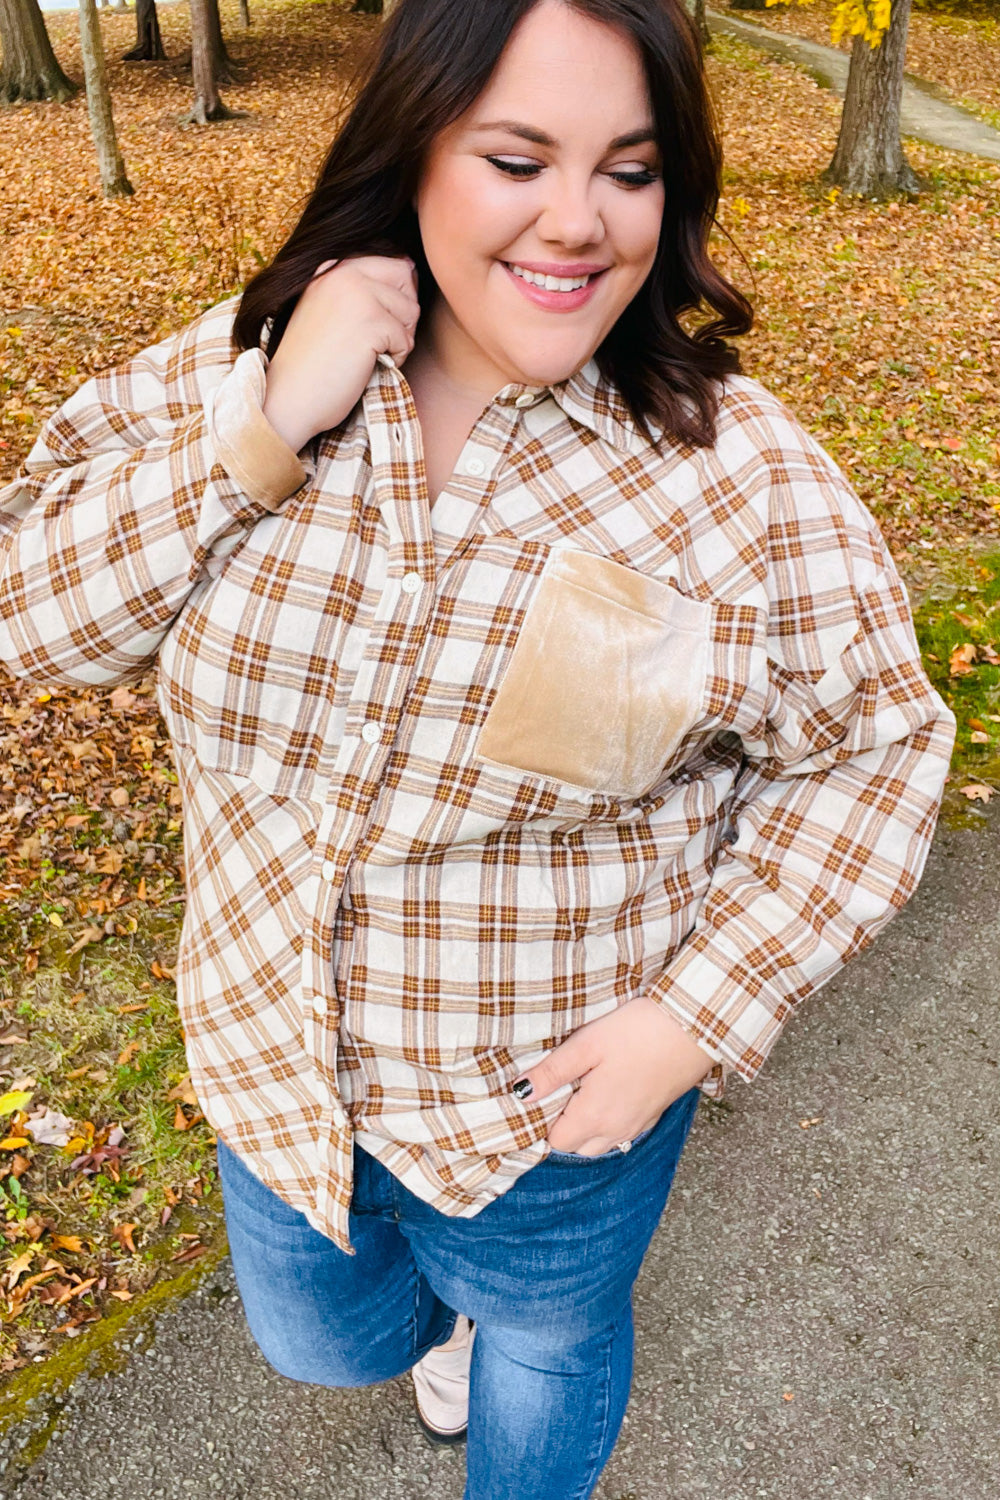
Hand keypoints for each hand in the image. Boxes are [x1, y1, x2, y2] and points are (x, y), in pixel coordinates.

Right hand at [261, 255, 419, 453]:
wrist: (290, 398)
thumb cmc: (313, 363)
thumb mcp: (330, 310)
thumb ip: (359, 289)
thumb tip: (409, 268)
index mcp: (332, 267)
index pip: (391, 262)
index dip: (399, 294)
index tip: (380, 323)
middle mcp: (344, 272)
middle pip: (405, 277)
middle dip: (404, 312)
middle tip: (381, 341)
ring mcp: (357, 294)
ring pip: (411, 309)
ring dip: (401, 338)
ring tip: (370, 355)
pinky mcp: (370, 322)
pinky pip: (406, 339)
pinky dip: (396, 359)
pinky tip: (367, 367)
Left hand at [513, 997, 715, 1155]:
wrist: (694, 1026)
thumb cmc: (638, 1032)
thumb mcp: (587, 1045)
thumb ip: (552, 1072)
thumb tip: (521, 1093)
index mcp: (596, 1116)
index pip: (555, 1141)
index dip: (542, 1120)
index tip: (541, 1092)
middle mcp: (617, 1130)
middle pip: (577, 1146)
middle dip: (563, 1126)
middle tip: (560, 1089)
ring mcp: (638, 1124)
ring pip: (600, 1142)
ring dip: (586, 1126)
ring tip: (583, 1088)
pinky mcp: (653, 1114)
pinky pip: (622, 1131)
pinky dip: (609, 1121)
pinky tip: (609, 1090)